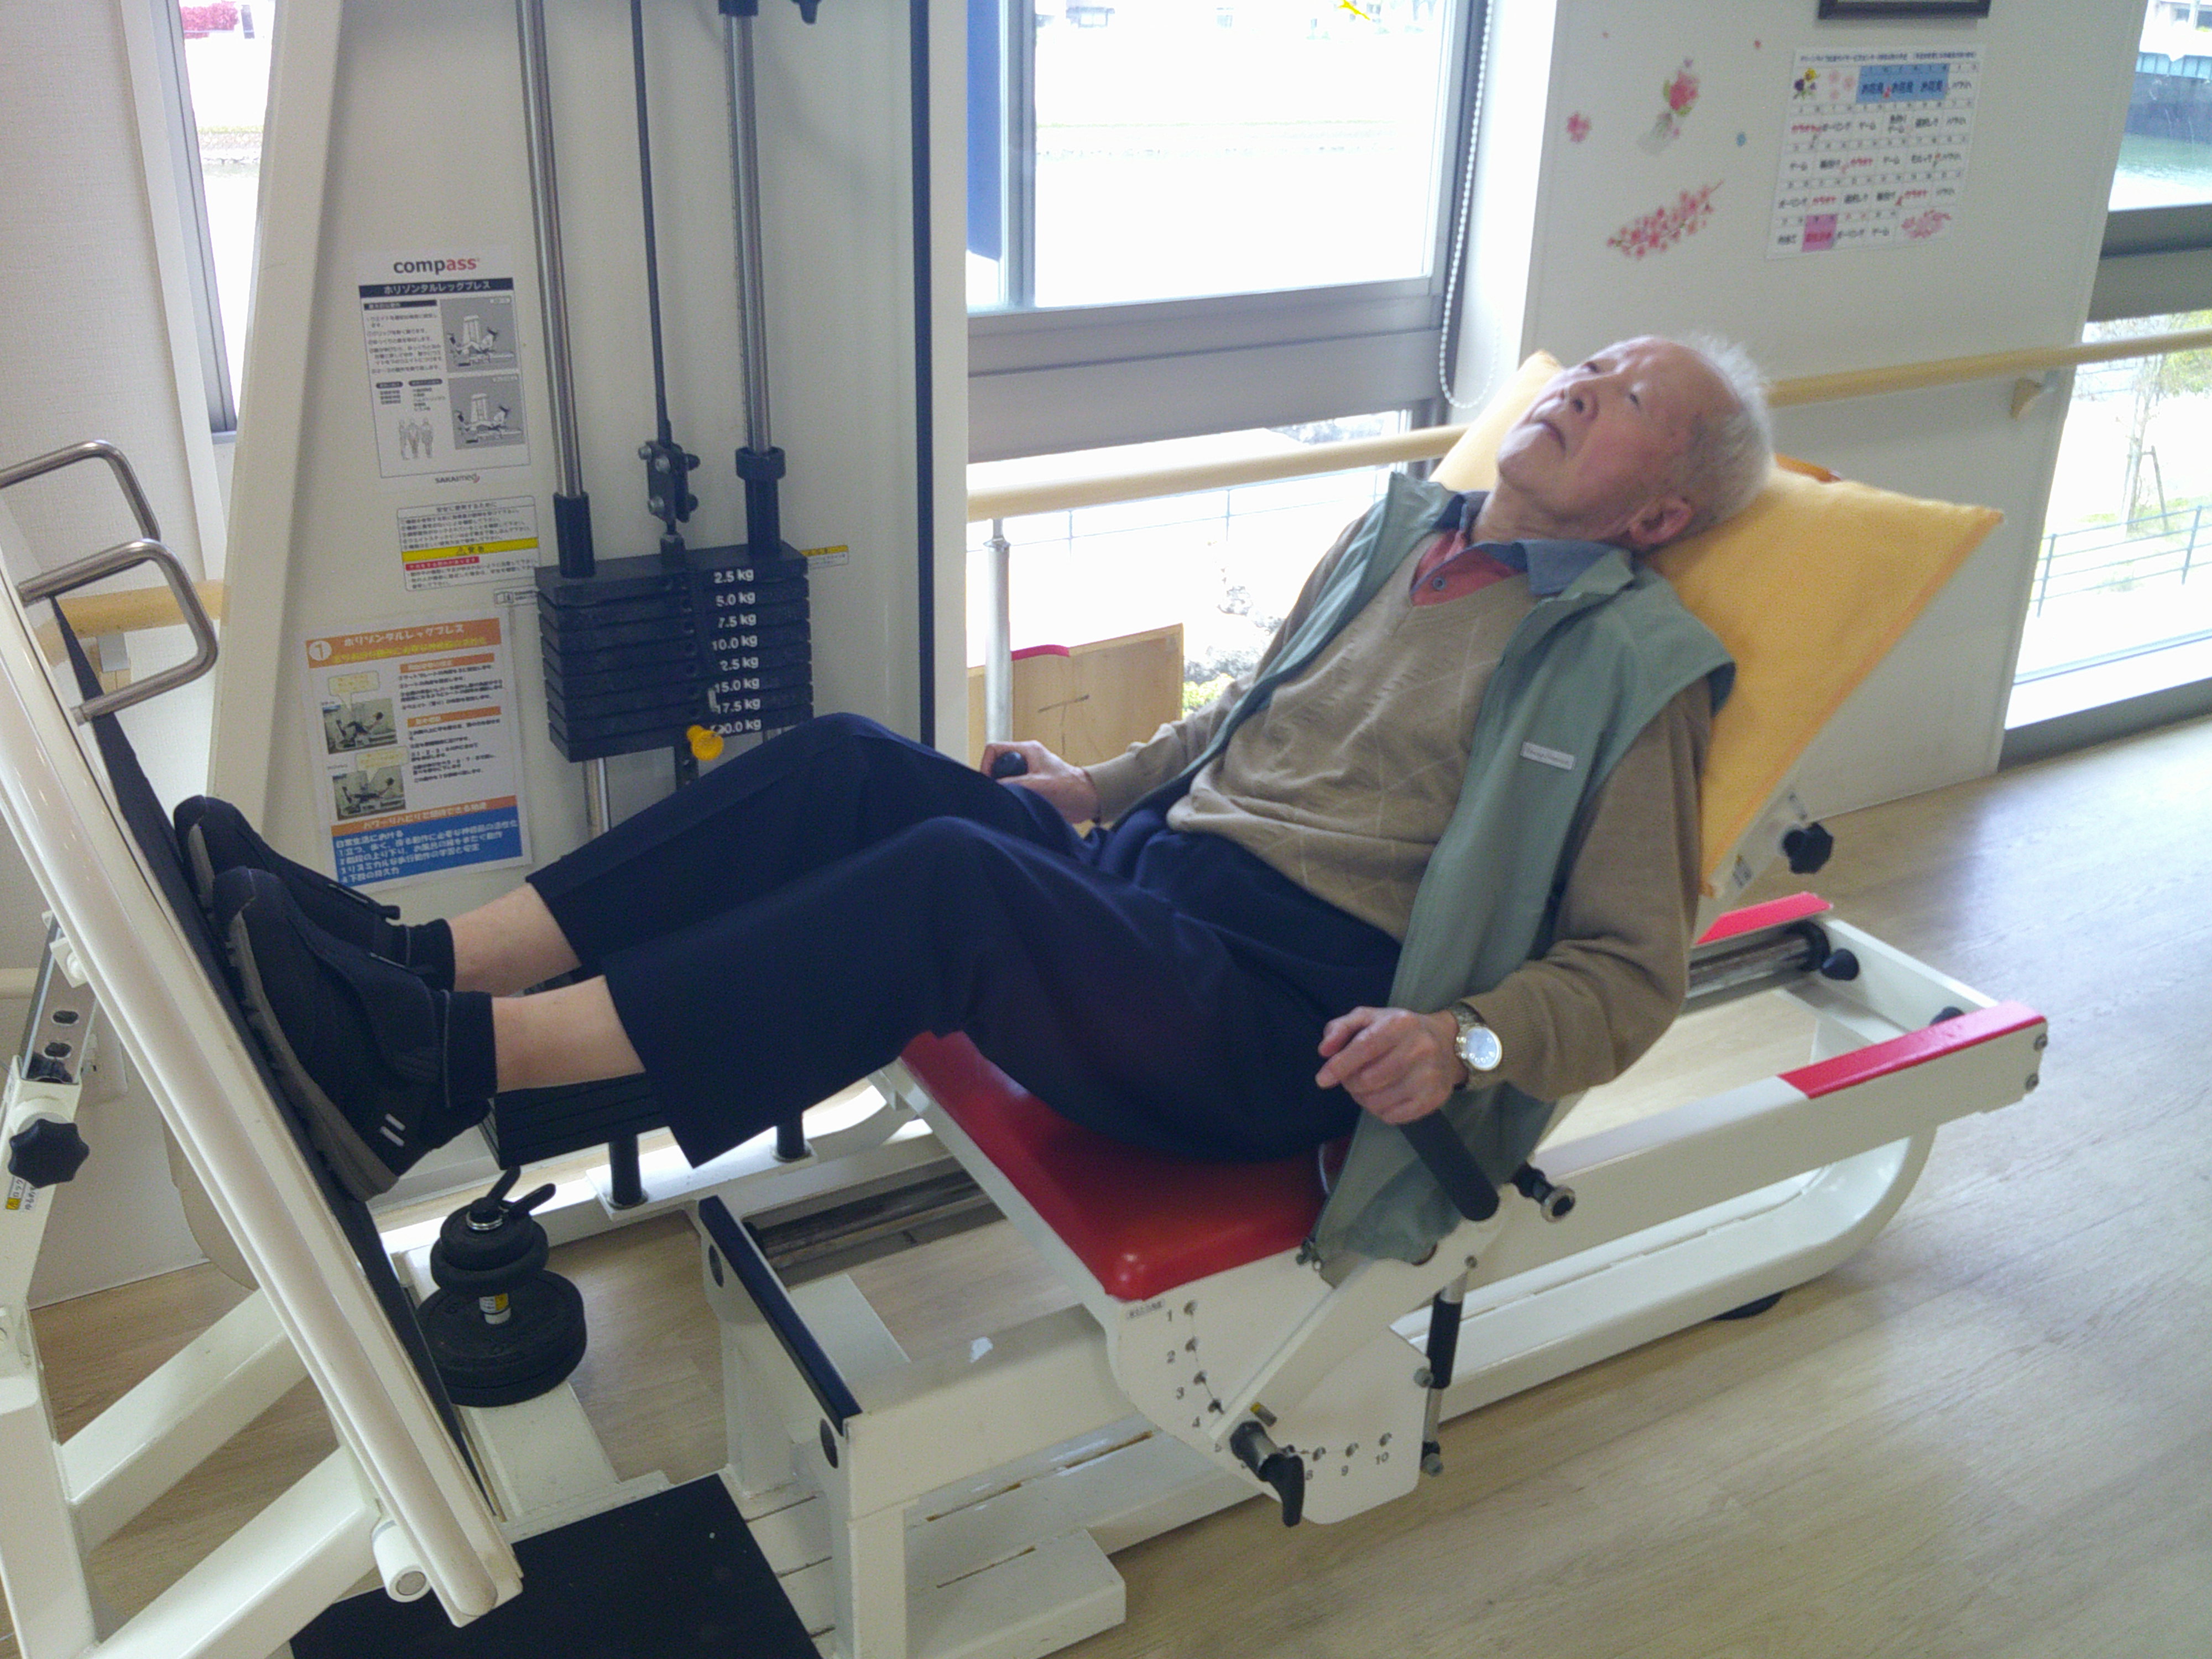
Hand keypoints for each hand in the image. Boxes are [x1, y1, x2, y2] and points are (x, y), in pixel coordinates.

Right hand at [979, 739, 1100, 824]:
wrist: (1088, 800)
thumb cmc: (1070, 787)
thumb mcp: (1039, 784)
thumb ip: (1015, 784)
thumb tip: (994, 787)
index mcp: (1028, 750)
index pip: (994, 749)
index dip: (986, 764)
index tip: (989, 781)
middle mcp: (1025, 759)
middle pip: (997, 765)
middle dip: (995, 779)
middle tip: (1002, 792)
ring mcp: (1027, 773)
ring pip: (1003, 779)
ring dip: (1005, 790)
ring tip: (1015, 798)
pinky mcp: (1031, 786)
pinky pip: (1012, 789)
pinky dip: (1012, 796)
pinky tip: (1019, 803)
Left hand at [1315, 1006, 1465, 1124]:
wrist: (1446, 1042)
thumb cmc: (1398, 1030)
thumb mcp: (1368, 1018)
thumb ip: (1341, 1028)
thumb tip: (1324, 1050)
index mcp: (1400, 1024)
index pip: (1365, 1047)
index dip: (1340, 1066)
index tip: (1322, 1080)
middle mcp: (1419, 1048)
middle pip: (1369, 1079)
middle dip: (1350, 1083)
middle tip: (1351, 1078)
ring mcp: (1430, 1075)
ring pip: (1379, 1101)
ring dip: (1363, 1099)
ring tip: (1366, 1087)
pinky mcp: (1434, 1098)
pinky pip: (1393, 1116)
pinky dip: (1379, 1111)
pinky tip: (1382, 1097)